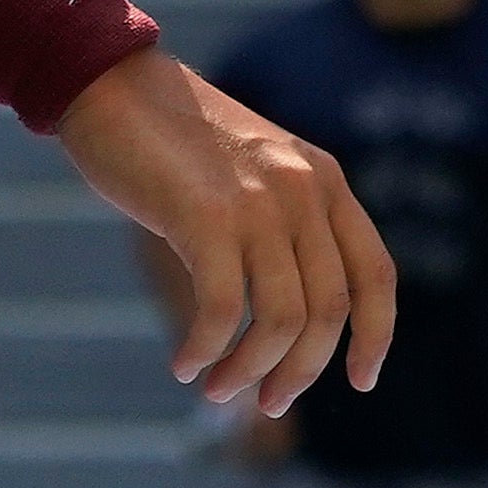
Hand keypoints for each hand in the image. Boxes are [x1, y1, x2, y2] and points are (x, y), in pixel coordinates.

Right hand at [57, 49, 393, 414]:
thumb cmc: (172, 141)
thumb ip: (281, 227)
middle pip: (330, 311)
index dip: (376, 337)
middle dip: (301, 371)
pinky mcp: (207, 215)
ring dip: (252, 372)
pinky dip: (206, 349)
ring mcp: (259, 200)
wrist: (111, 85)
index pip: (376, 274)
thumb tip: (286, 326)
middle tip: (266, 403)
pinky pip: (223, 311)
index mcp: (324, 179)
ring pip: (283, 321)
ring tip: (217, 388)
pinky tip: (184, 363)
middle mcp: (303, 189)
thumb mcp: (253, 173)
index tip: (360, 382)